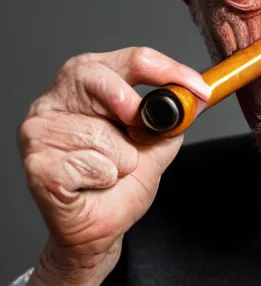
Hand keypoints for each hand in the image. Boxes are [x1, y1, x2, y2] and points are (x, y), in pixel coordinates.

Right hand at [17, 46, 211, 285]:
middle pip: (100, 78)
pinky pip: (88, 164)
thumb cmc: (121, 181)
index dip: (171, 72)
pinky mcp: (36, 160)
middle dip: (130, 108)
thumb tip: (196, 100)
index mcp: (91, 83)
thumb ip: (172, 119)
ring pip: (99, 132)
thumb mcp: (156, 144)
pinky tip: (90, 184)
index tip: (200, 90)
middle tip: (139, 133)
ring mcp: (40, 127)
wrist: (100, 226)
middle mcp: (58, 97)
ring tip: (109, 170)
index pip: (133, 60)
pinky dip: (102, 179)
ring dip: (120, 160)